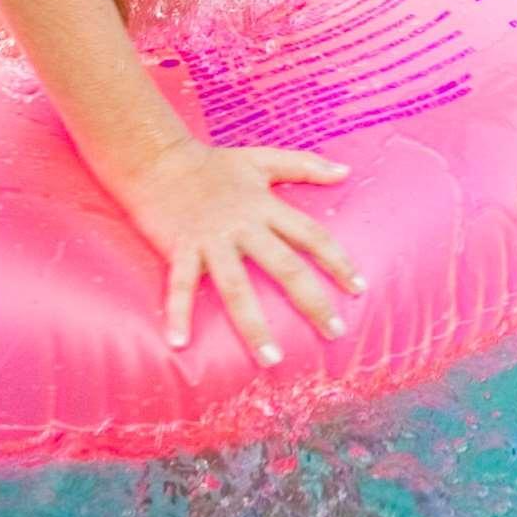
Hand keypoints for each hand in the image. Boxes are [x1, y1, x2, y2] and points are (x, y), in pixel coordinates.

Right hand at [108, 139, 363, 361]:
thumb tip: (346, 171)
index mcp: (266, 207)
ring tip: (271, 358)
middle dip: (312, 301)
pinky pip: (180, 285)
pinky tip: (179, 343)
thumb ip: (304, 165)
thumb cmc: (211, 163)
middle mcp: (243, 226)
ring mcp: (211, 240)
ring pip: (237, 287)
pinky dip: (179, 313)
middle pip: (284, 266)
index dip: (338, 261)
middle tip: (335, 331)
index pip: (311, 236)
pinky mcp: (180, 248)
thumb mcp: (262, 160)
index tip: (359, 288)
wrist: (157, 157)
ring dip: (253, 325)